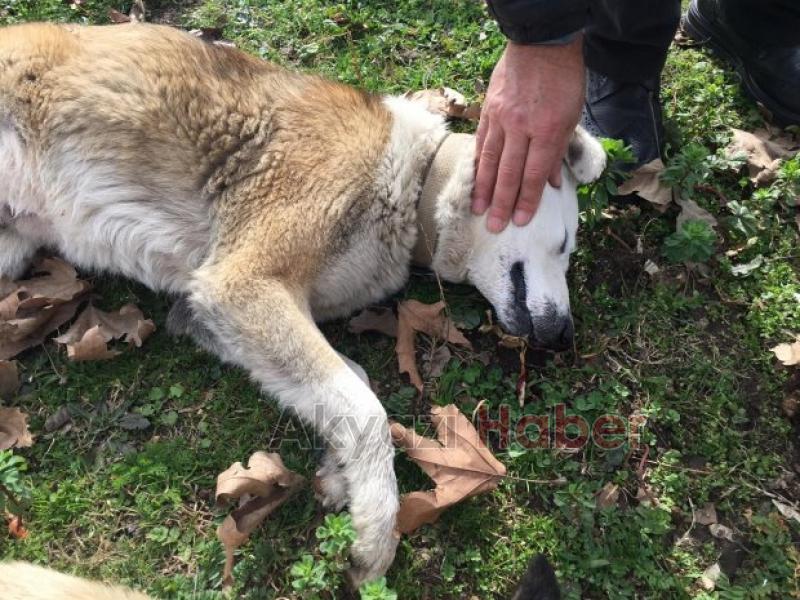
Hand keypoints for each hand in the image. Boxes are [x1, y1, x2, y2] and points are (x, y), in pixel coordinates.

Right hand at [472, 38, 585, 232]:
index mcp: (546, 130)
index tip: (521, 221)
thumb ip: (559, 150)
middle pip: (509, 173)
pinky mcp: (487, 109)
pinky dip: (478, 163)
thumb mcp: (571, 116)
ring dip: (484, 188)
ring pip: (490, 160)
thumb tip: (551, 182)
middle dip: (502, 203)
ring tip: (478, 210)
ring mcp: (501, 118)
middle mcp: (521, 127)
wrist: (542, 43)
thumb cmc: (563, 80)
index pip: (534, 174)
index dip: (527, 200)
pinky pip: (481, 141)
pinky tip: (474, 180)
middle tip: (495, 227)